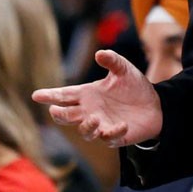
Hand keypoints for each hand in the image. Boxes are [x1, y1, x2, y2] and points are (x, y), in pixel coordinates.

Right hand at [32, 49, 162, 147]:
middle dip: (59, 114)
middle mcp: (90, 111)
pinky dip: (113, 132)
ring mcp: (101, 125)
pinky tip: (122, 125)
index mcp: (88, 94)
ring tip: (95, 118)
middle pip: (67, 116)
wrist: (156, 105)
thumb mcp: (124, 70)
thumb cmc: (135, 87)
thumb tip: (99, 53)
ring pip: (85, 131)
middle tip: (55, 110)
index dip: (50, 96)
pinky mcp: (115, 136)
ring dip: (87, 126)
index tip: (36, 95)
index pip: (65, 95)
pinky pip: (108, 138)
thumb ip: (112, 61)